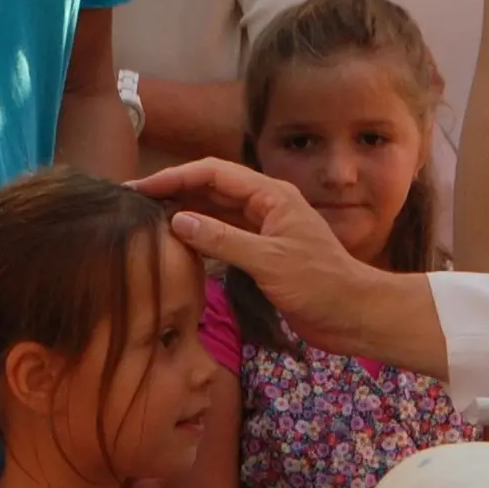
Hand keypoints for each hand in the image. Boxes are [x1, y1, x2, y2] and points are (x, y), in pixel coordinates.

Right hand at [131, 159, 382, 355]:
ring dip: (186, 214)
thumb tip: (177, 220)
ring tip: (147, 220)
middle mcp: (267, 206)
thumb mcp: (269, 261)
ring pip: (217, 213)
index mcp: (272, 196)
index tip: (142, 187)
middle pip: (212, 188)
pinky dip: (201, 238)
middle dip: (176, 191)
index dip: (176, 176)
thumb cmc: (320, 284)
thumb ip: (223, 239)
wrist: (352, 314)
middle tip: (136, 202)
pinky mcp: (264, 254)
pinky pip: (225, 237)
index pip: (214, 173)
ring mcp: (265, 230)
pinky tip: (177, 244)